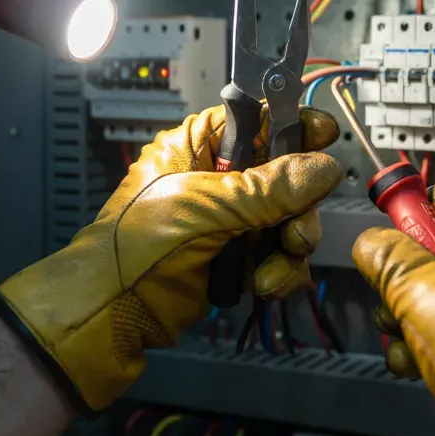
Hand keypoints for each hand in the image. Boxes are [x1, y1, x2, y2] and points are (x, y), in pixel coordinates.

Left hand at [0, 105, 341, 414]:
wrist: (109, 315)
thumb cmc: (135, 246)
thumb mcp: (203, 207)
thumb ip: (267, 188)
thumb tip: (324, 166)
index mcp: (197, 147)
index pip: (255, 120)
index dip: (291, 124)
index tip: (325, 135)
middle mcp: (217, 179)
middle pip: (286, 175)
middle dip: (298, 206)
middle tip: (296, 230)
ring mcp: (229, 222)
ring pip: (289, 219)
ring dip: (290, 246)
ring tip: (273, 268)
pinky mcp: (236, 260)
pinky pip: (278, 256)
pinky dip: (279, 272)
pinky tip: (263, 286)